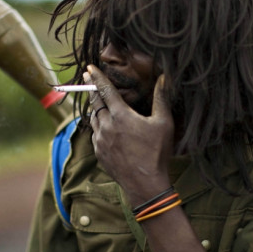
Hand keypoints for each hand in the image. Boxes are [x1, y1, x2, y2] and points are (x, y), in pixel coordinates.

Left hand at [85, 65, 173, 205]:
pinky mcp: (99, 153)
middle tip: (87, 78)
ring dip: (95, 109)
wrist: (144, 184)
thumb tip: (164, 77)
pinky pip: (95, 135)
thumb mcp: (163, 123)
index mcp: (120, 115)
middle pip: (95, 102)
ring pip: (94, 119)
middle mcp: (106, 126)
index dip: (97, 77)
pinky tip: (104, 127)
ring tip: (98, 103)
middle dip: (92, 89)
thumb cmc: (156, 153)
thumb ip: (162, 98)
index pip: (105, 90)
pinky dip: (98, 127)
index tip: (89, 67)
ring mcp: (100, 141)